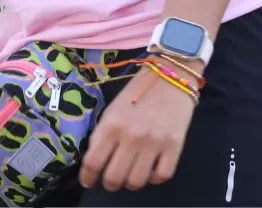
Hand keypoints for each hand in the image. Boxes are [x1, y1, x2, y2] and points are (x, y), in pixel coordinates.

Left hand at [79, 66, 196, 192]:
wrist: (168, 77)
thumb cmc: (136, 92)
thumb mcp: (112, 108)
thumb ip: (104, 132)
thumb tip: (96, 158)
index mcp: (111, 124)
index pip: (93, 160)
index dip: (87, 176)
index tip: (87, 182)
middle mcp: (130, 136)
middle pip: (114, 176)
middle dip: (108, 184)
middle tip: (109, 182)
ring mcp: (153, 144)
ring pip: (137, 181)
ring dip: (130, 184)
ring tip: (128, 178)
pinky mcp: (174, 148)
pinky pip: (161, 176)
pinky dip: (153, 179)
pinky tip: (150, 172)